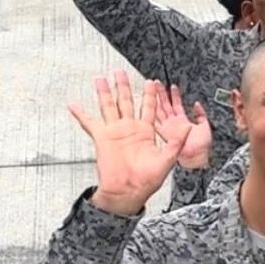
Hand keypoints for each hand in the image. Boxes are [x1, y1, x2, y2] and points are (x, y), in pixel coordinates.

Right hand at [69, 71, 188, 216]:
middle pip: (126, 101)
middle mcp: (130, 128)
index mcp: (146, 131)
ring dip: (104, 93)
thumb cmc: (149, 179)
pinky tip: (74, 104)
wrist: (129, 192)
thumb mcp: (168, 158)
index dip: (150, 95)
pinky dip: (81, 114)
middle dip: (123, 86)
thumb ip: (177, 141)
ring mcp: (115, 132)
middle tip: (120, 71)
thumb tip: (190, 127)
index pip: (149, 107)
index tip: (151, 81)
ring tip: (100, 79)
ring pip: (109, 107)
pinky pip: (89, 123)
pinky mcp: (102, 138)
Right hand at [153, 81, 211, 169]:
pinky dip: (149, 112)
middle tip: (156, 82)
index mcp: (181, 123)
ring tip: (150, 87)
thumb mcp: (205, 127)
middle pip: (164, 106)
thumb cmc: (201, 149)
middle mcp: (171, 125)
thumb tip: (197, 105)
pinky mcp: (159, 134)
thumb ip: (201, 115)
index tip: (172, 86)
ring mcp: (164, 129)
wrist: (196, 160)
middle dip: (160, 93)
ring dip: (153, 98)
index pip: (176, 106)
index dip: (174, 96)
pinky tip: (144, 103)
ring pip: (156, 110)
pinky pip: (151, 120)